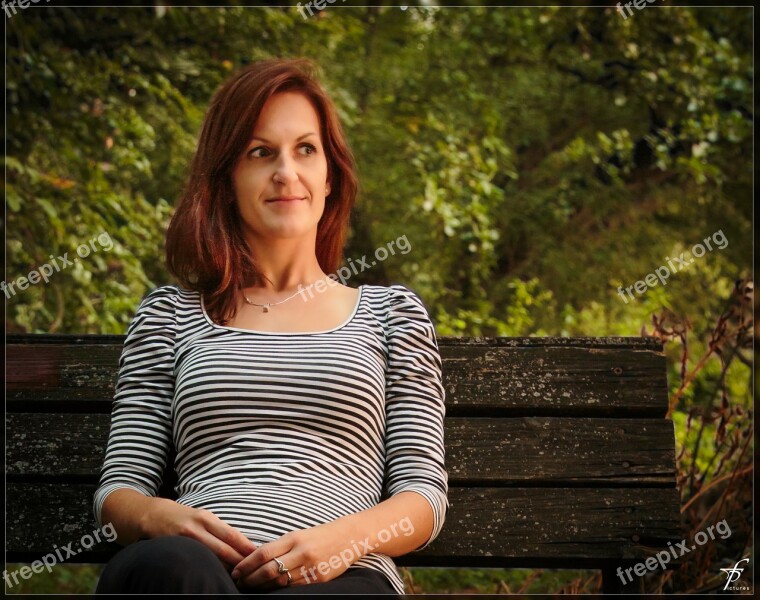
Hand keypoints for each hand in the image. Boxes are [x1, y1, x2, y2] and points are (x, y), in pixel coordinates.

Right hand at [141, 497, 256, 571]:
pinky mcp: (176, 548)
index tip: (258, 555)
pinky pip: (197, 560)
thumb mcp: (203, 518)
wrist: (154, 516)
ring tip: (240, 576)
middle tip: (253, 571)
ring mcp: (186, 539)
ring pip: (211, 557)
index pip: (232, 535)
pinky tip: (217, 575)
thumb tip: (241, 545)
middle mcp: (197, 528)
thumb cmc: (184, 518)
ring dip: (226, 567)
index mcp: (207, 518)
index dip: (245, 547)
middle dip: (239, 561)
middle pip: (224, 548)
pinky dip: (209, 568)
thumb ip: (219, 530)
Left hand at [230, 518, 360, 590]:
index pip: (263, 553)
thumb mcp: (299, 535)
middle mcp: (301, 552)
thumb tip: (256, 559)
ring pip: (279, 581)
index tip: (236, 570)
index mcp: (294, 538)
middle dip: (250, 578)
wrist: (349, 537)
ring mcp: (310, 567)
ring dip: (262, 587)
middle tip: (239, 582)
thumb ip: (280, 546)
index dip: (246, 564)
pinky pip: (293, 587)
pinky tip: (270, 590)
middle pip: (268, 570)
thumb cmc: (320, 535)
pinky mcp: (318, 579)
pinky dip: (279, 589)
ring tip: (251, 587)